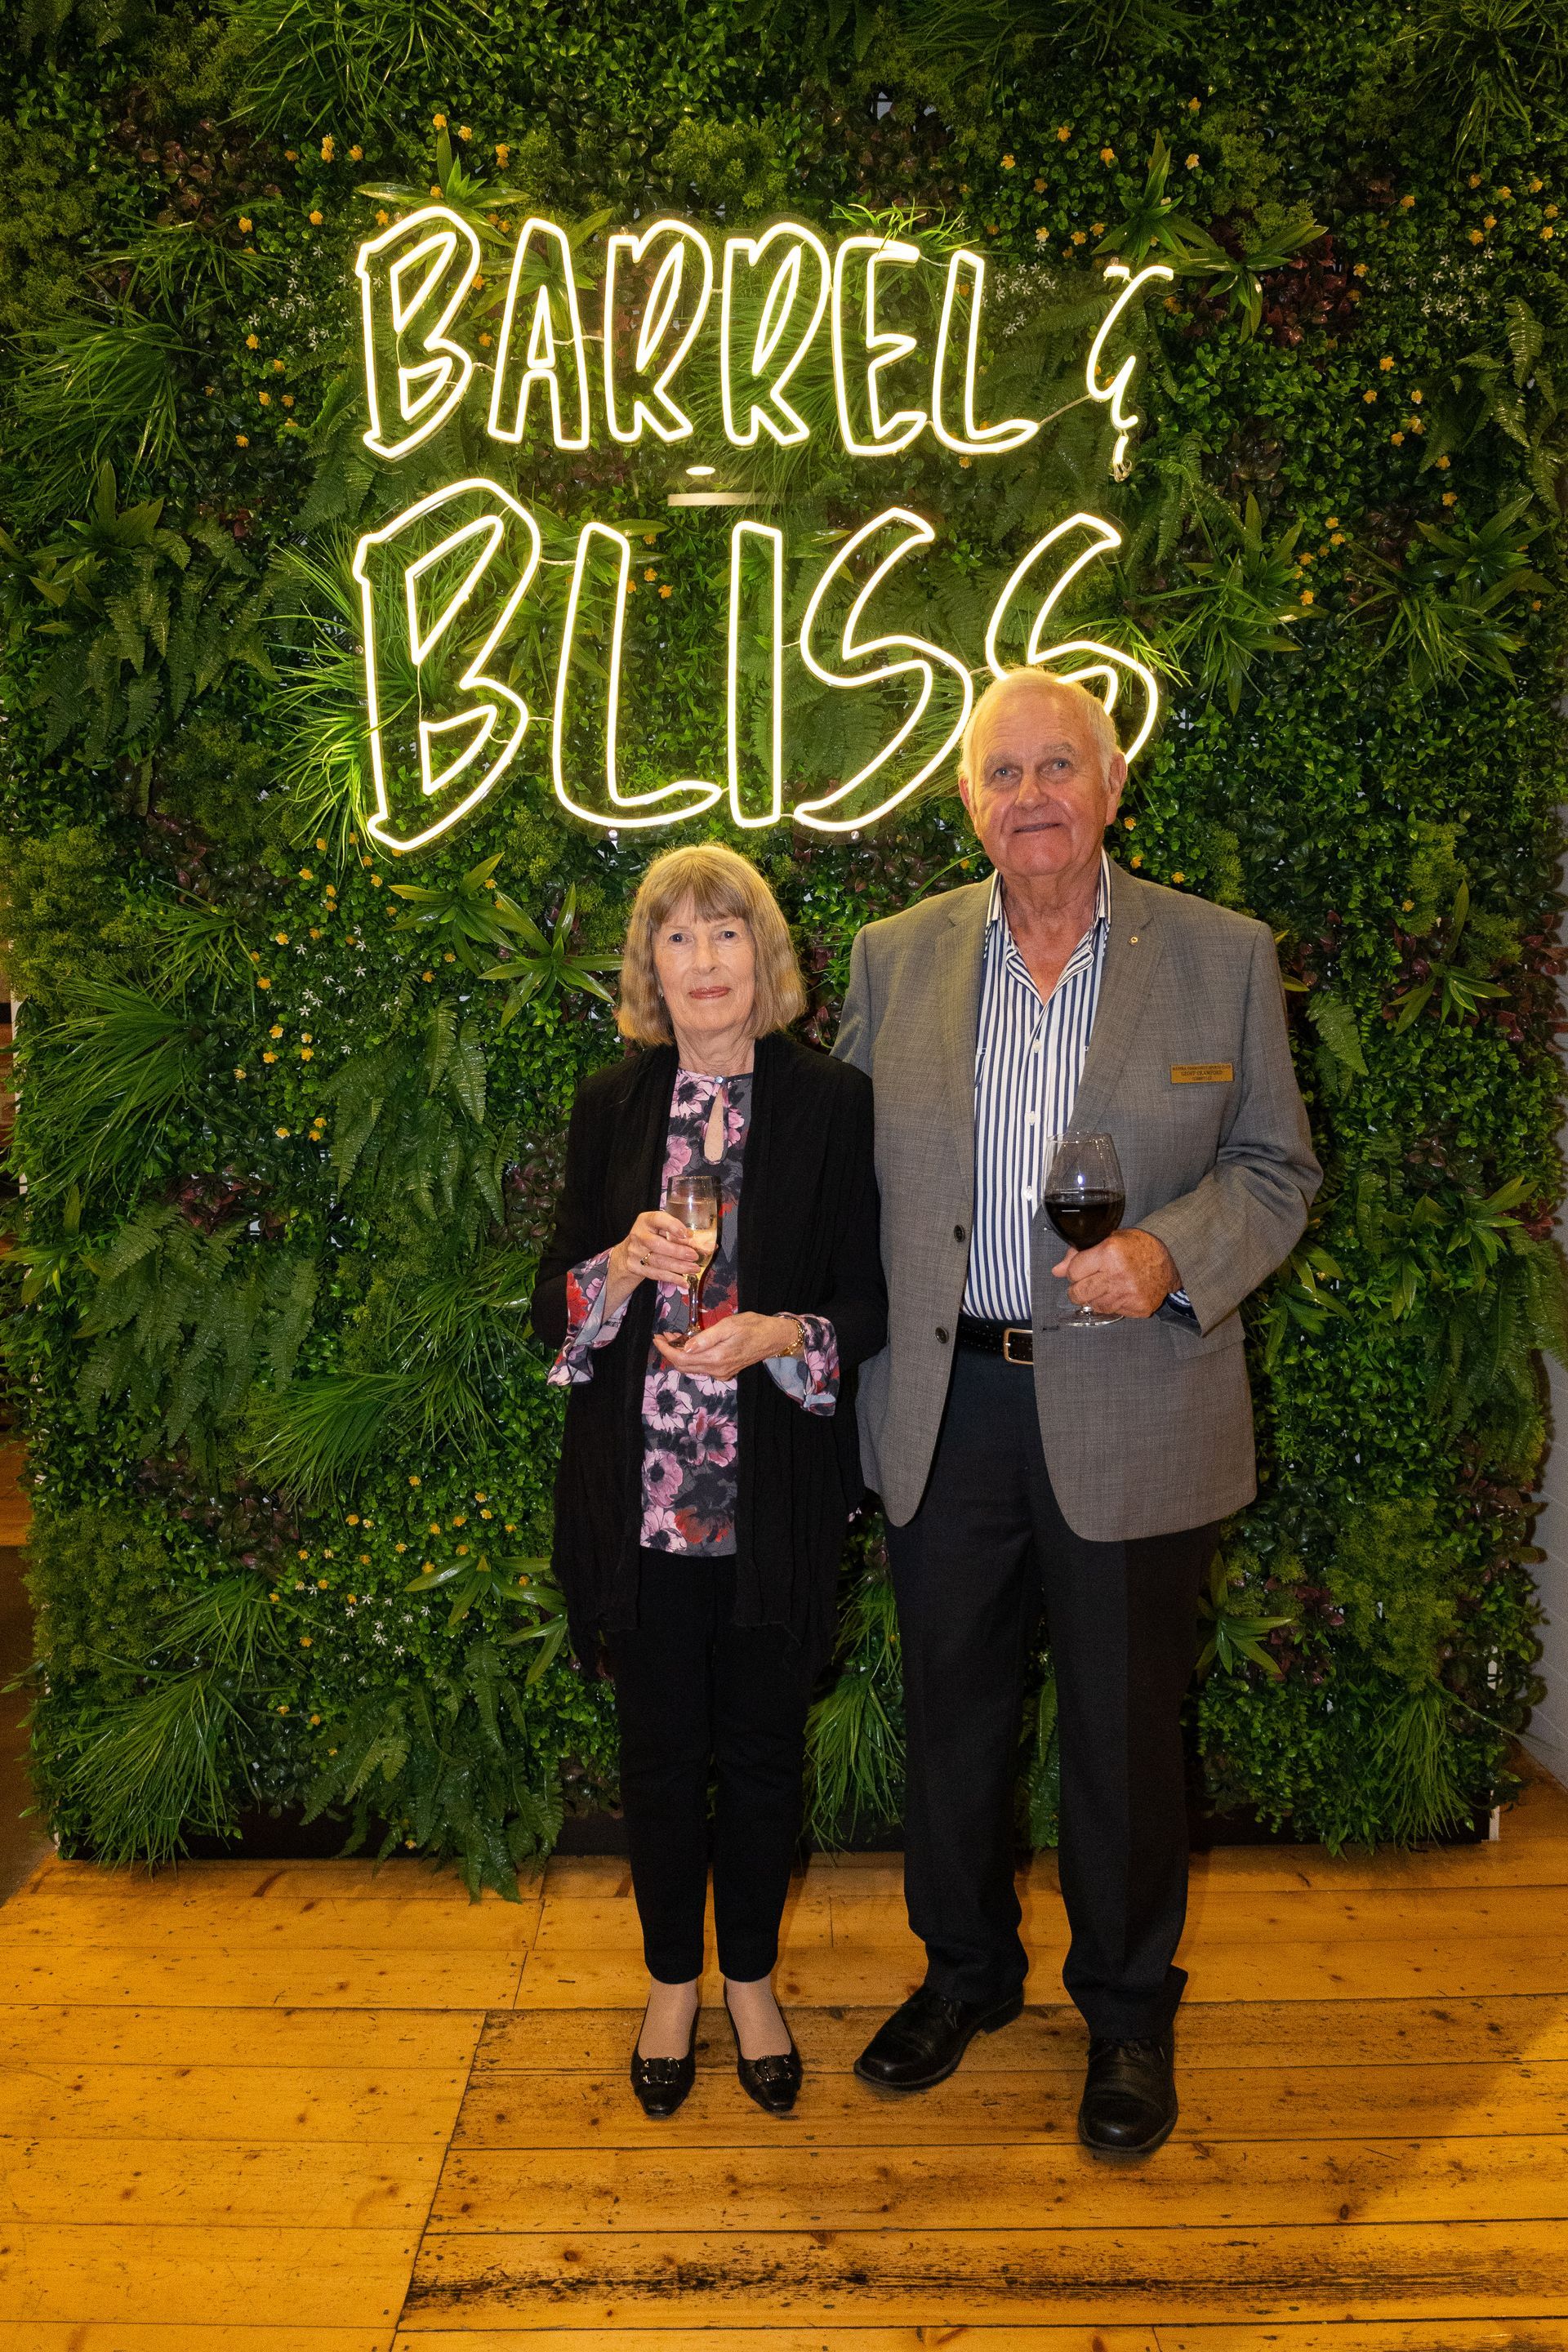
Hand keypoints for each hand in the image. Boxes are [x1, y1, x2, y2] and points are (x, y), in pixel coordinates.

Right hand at [605, 1211, 700, 1311]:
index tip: (687, 1234)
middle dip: (678, 1251)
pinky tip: (685, 1282)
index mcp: (646, 1220)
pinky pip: (656, 1274)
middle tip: (694, 1256)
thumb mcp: (661, 1228)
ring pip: (658, 1261)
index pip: (658, 1219)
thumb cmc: (652, 1236)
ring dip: (679, 1267)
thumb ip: (679, 1233)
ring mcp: (635, 1252)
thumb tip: (709, 1245)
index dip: (672, 1226)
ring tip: (694, 1269)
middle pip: (657, 1244)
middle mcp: (638, 1235)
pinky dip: (673, 1279)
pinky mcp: (635, 1267)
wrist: (628, 1252)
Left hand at [653, 1312, 799, 1378]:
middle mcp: (717, 1370)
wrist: (775, 1338)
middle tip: (663, 1335)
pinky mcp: (725, 1372)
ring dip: (679, 1354)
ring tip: (674, 1337)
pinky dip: (691, 1357)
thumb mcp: (729, 1325)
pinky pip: (702, 1367)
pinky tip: (690, 1344)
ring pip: (692, 1367)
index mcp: (717, 1358)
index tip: (657, 1337)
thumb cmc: (754, 1326)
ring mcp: (721, 1373)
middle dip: (670, 1351)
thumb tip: (686, 1347)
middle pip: (684, 1366)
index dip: (666, 1349)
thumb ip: (706, 1337)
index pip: (682, 1358)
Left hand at [1050, 1227, 1176, 1319]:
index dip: (1074, 1270)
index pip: (1072, 1272)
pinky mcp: (1138, 1308)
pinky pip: (1113, 1311)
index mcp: (1109, 1253)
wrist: (1170, 1258)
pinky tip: (1121, 1292)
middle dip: (1078, 1288)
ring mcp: (1129, 1294)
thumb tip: (1057, 1270)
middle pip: (1078, 1293)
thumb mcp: (1107, 1240)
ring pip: (1094, 1305)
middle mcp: (1118, 1275)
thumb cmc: (1137, 1247)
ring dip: (1096, 1297)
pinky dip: (1113, 1304)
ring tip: (1108, 1285)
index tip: (1081, 1268)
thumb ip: (1079, 1255)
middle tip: (1089, 1281)